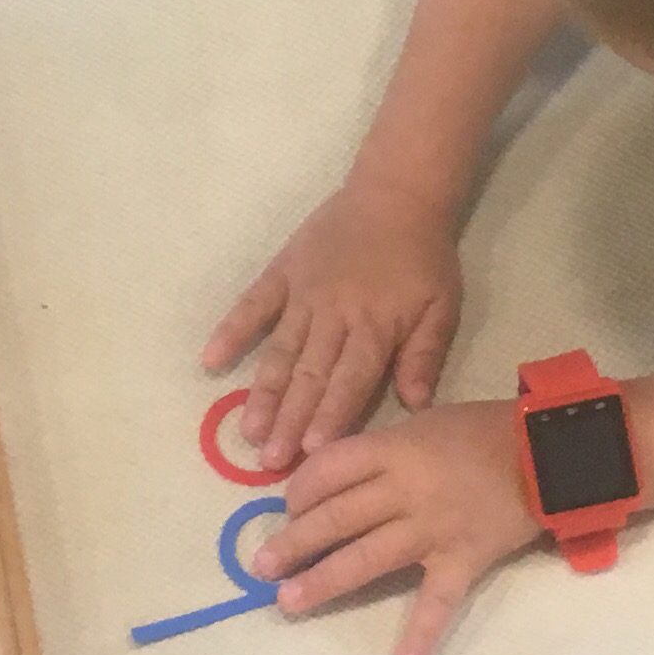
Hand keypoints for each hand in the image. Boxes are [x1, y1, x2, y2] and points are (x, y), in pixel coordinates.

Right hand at [201, 176, 462, 471]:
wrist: (396, 193)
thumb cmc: (423, 257)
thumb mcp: (442, 306)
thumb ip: (425, 354)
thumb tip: (416, 404)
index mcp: (374, 327)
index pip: (349, 381)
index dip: (330, 417)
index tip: (310, 452)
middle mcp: (333, 315)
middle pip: (310, 375)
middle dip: (289, 420)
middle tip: (268, 461)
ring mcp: (303, 294)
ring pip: (281, 351)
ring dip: (263, 392)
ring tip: (247, 430)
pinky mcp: (283, 272)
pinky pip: (253, 304)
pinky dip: (232, 330)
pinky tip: (210, 360)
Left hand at [247, 401, 543, 654]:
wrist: (548, 450)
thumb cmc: (483, 430)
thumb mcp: (424, 423)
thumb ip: (381, 451)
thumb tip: (335, 477)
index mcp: (394, 450)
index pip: (328, 470)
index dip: (300, 491)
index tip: (287, 508)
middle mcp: (405, 490)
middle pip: (336, 518)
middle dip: (294, 542)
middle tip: (262, 565)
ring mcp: (433, 529)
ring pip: (367, 558)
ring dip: (324, 581)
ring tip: (288, 601)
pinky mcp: (463, 560)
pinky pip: (438, 602)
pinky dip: (422, 635)